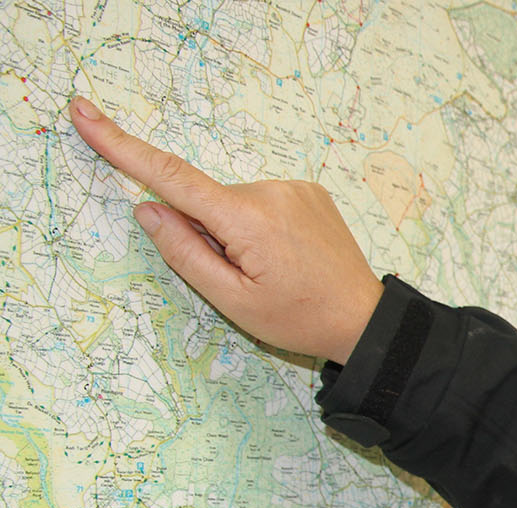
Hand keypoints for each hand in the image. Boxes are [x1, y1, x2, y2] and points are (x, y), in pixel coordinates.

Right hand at [68, 96, 382, 364]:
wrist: (364, 318)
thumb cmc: (300, 318)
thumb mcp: (231, 301)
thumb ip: (184, 253)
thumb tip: (149, 209)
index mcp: (247, 219)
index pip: (170, 176)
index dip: (122, 146)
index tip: (85, 113)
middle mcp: (271, 191)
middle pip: (207, 204)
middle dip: (209, 236)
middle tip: (247, 277)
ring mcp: (294, 187)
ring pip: (234, 205)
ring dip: (238, 234)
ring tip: (275, 271)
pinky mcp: (309, 190)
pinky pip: (261, 204)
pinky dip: (259, 226)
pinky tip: (288, 255)